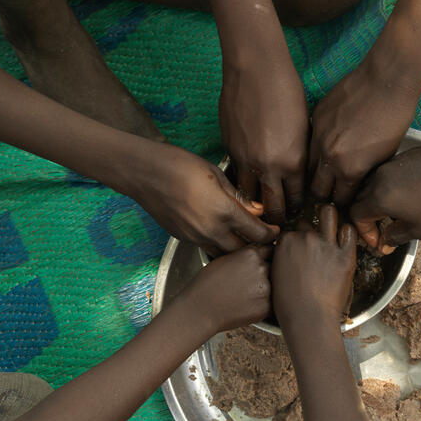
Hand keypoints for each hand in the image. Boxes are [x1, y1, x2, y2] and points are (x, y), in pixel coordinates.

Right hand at [131, 141, 278, 253]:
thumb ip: (238, 197)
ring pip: (225, 255)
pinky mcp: (184, 239)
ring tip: (244, 238)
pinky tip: (222, 234)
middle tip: (264, 237)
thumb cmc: (179, 165)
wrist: (144, 173)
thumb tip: (256, 210)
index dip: (271, 234)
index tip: (276, 230)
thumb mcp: (216, 174)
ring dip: (237, 250)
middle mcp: (210, 230)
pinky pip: (208, 249)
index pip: (257, 233)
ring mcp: (195, 237)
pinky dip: (219, 246)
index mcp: (223, 211)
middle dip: (257, 246)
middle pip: (244, 251)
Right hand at [180, 244, 271, 332]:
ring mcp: (266, 289)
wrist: (200, 309)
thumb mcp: (224, 258)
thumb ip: (246, 254)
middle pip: (273, 268)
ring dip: (264, 289)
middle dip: (266, 273)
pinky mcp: (266, 307)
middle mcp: (261, 268)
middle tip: (248, 283)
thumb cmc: (207, 284)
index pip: (271, 249)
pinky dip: (261, 305)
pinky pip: (270, 304)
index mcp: (251, 254)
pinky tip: (244, 305)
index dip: (267, 256)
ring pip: (273, 286)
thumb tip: (261, 252)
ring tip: (243, 295)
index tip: (263, 262)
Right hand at [220, 56, 307, 223]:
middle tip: (277, 217)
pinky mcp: (228, 149)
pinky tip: (246, 180)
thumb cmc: (287, 91)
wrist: (255, 70)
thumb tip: (295, 175)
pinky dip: (241, 181)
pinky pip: (235, 175)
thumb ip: (298, 157)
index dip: (295, 207)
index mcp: (293, 162)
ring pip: (248, 197)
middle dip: (275, 216)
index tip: (294, 210)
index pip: (295, 199)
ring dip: (254, 202)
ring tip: (258, 204)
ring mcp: (245, 160)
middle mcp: (268, 167)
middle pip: (271, 207)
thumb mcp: (304, 129)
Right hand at [272, 204, 356, 328]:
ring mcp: (326, 245)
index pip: (291, 230)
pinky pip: (349, 232)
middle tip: (316, 244)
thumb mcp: (275, 277)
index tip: (300, 249)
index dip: (296, 239)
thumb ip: (281, 259)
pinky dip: (348, 233)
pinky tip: (345, 241)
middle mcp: (305, 238)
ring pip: (329, 214)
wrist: (308, 320)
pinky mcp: (345, 255)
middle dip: (311, 231)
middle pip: (308, 223)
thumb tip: (287, 254)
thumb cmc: (289, 306)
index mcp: (285, 242)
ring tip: (332, 227)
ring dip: (329, 219)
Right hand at [308, 59, 420, 205]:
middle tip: (333, 189)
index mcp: (350, 170)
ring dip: (317, 171)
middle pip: (317, 188)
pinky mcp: (316, 117)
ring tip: (327, 169)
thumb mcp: (386, 155)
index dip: (343, 202)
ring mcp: (319, 136)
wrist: (386, 80)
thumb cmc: (395, 116)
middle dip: (325, 192)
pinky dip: (316, 147)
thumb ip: (366, 174)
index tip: (346, 200)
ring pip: (308, 166)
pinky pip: (310, 141)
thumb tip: (356, 184)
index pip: (338, 200)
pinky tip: (328, 144)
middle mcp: (329, 156)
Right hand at [351, 141, 420, 253]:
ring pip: (374, 183)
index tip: (380, 241)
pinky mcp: (406, 155)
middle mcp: (380, 177)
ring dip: (378, 200)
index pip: (356, 215)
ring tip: (397, 212)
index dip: (365, 232)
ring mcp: (393, 163)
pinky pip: (389, 172)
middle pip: (361, 198)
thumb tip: (385, 240)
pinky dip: (391, 186)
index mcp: (379, 197)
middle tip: (385, 229)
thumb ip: (396, 235)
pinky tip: (410, 194)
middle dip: (369, 217)